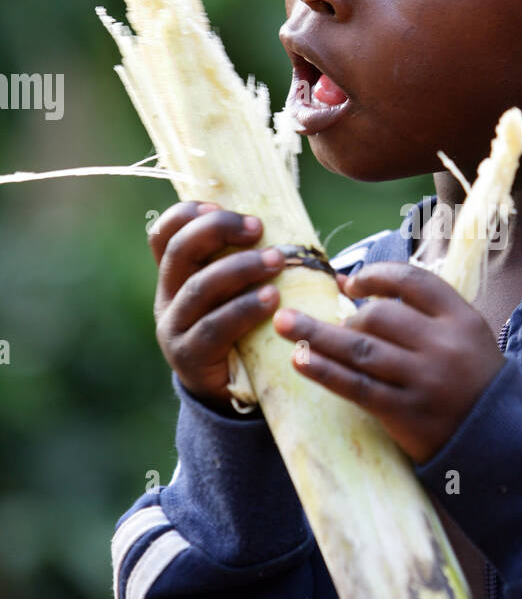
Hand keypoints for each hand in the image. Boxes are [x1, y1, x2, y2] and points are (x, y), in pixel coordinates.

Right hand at [149, 201, 285, 411]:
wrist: (231, 392)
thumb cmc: (244, 329)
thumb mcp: (236, 291)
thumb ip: (242, 260)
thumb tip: (281, 220)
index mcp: (175, 276)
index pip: (163, 236)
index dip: (186, 215)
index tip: (219, 205)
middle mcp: (167, 298)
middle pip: (180, 252)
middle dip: (218, 230)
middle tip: (258, 227)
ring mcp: (174, 328)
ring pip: (199, 288)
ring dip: (240, 268)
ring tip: (277, 261)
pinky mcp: (190, 357)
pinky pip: (215, 327)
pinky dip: (245, 309)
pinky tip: (272, 299)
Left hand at [273, 262, 505, 463]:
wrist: (502, 442)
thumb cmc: (474, 382)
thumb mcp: (465, 337)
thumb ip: (421, 312)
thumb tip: (348, 286)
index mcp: (462, 319)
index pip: (412, 282)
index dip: (375, 276)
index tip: (350, 281)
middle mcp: (443, 346)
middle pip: (381, 315)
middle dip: (345, 316)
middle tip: (322, 320)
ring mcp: (424, 380)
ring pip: (360, 348)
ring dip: (316, 335)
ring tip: (283, 324)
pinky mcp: (406, 413)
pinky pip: (357, 387)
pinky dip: (325, 371)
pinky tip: (300, 359)